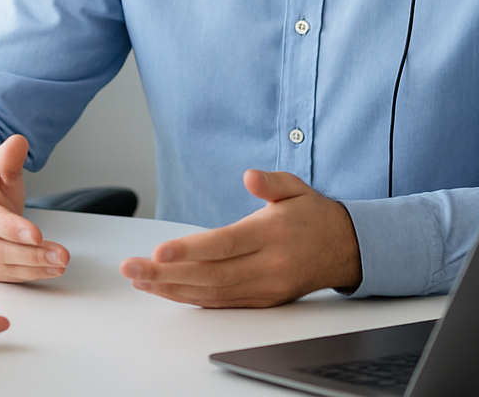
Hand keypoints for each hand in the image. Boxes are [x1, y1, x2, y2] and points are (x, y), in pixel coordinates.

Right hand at [0, 134, 69, 281]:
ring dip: (33, 268)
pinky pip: (2, 276)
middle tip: (60, 255)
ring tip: (60, 263)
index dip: (11, 228)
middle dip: (30, 254)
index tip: (37, 234)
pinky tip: (49, 270)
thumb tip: (19, 142)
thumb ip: (8, 157)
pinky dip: (28, 275)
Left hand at [119, 169, 361, 307]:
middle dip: (166, 273)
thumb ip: (271, 181)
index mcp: (273, 233)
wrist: (346, 249)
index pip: (225, 245)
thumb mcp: (296, 187)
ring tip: (139, 279)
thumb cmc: (313, 214)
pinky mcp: (264, 300)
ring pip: (212, 293)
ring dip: (172, 288)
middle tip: (132, 268)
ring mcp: (266, 286)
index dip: (190, 250)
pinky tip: (167, 290)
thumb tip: (249, 176)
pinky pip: (222, 302)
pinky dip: (191, 298)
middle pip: (211, 274)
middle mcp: (268, 265)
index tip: (158, 251)